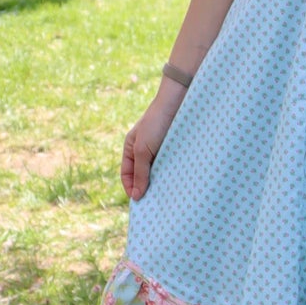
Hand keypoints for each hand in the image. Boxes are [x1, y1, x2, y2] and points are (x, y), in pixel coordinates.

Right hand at [121, 80, 185, 200]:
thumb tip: (136, 196)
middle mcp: (144, 149)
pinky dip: (172, 173)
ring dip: (161, 181)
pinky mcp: (174, 147)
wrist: (177, 101)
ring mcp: (159, 148)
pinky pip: (170, 164)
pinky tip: (178, 182)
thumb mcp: (143, 150)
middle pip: (142, 175)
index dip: (131, 188)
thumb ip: (140, 173)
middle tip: (156, 203)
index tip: (140, 201)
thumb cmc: (156, 123)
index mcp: (130, 148)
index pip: (127, 174)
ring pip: (157, 171)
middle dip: (147, 187)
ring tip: (168, 194)